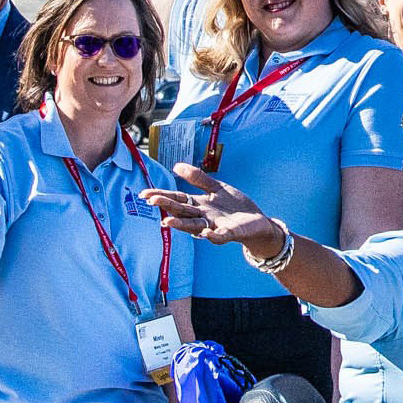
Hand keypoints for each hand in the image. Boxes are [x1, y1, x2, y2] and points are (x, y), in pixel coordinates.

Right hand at [146, 164, 284, 251]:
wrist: (257, 221)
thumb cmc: (235, 206)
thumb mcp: (217, 188)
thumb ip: (198, 178)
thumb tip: (176, 166)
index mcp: (199, 205)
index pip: (177, 200)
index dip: (162, 196)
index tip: (145, 194)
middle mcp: (203, 217)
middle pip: (183, 212)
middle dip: (167, 207)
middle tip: (152, 202)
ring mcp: (216, 226)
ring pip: (195, 226)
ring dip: (181, 225)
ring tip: (168, 221)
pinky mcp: (231, 233)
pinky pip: (221, 236)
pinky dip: (214, 236)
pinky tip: (207, 233)